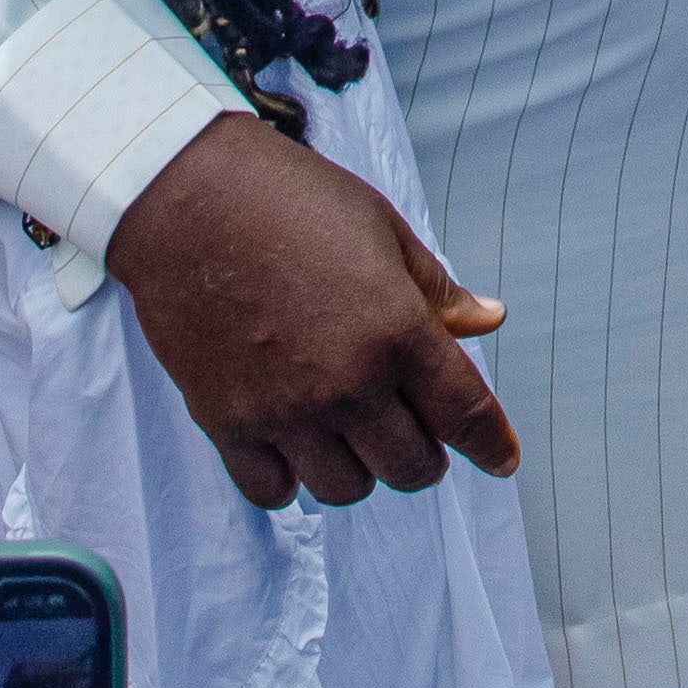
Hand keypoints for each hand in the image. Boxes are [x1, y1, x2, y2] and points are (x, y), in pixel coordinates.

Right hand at [113, 110, 520, 502]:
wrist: (186, 197)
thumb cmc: (288, 200)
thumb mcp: (383, 229)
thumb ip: (437, 289)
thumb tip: (489, 318)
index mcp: (398, 330)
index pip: (465, 413)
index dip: (492, 445)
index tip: (501, 459)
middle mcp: (347, 383)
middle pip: (411, 467)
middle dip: (425, 456)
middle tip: (415, 431)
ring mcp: (285, 410)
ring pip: (346, 488)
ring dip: (360, 468)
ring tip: (351, 434)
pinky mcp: (227, 422)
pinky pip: (273, 490)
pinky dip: (291, 478)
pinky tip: (294, 445)